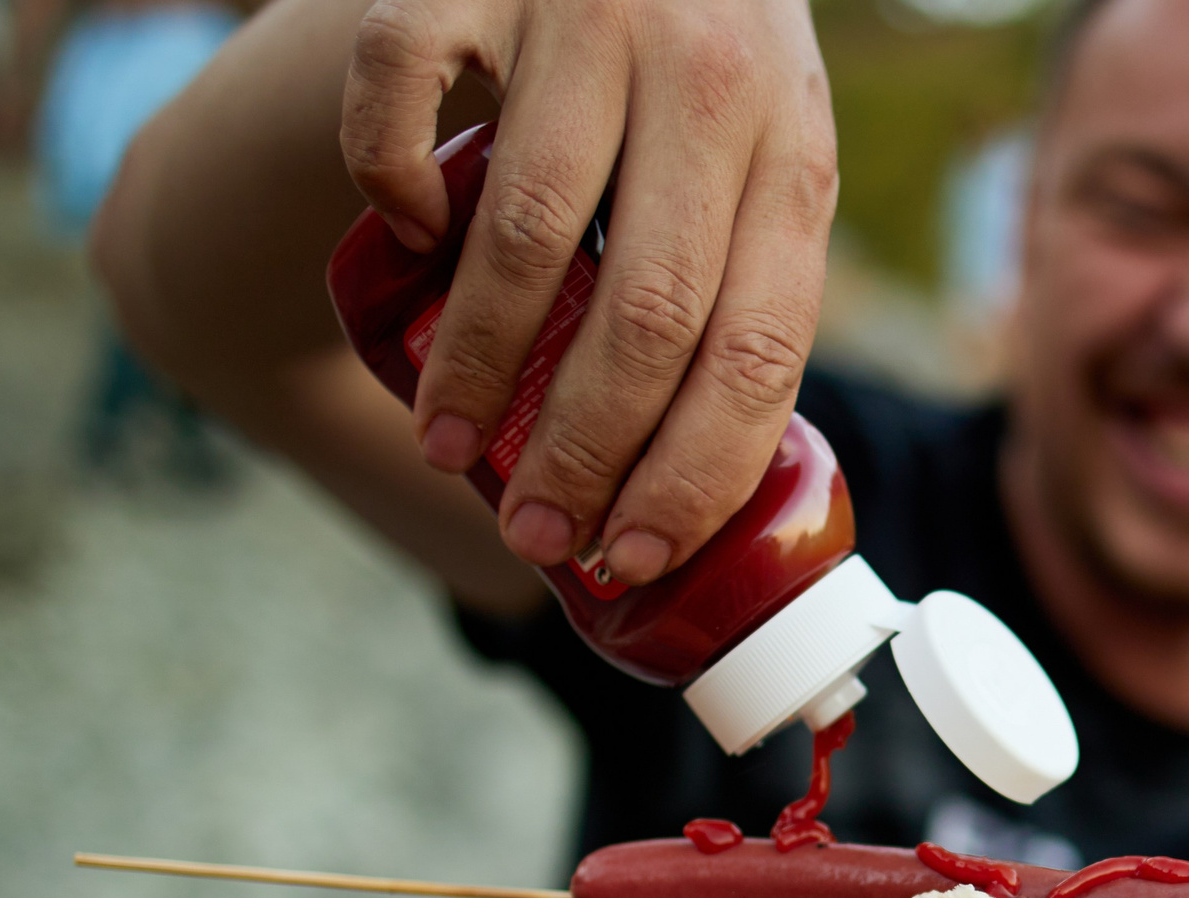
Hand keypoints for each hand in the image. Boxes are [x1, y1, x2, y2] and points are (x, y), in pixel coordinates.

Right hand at [341, 0, 837, 580]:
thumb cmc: (682, 67)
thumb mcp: (754, 153)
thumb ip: (739, 272)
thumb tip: (694, 486)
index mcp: (792, 150)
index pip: (760, 350)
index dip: (693, 474)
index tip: (632, 552)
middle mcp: (709, 78)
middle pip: (652, 317)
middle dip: (584, 453)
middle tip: (536, 527)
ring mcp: (591, 14)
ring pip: (531, 235)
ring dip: (480, 366)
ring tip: (447, 439)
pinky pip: (406, 94)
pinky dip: (396, 182)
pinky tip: (409, 230)